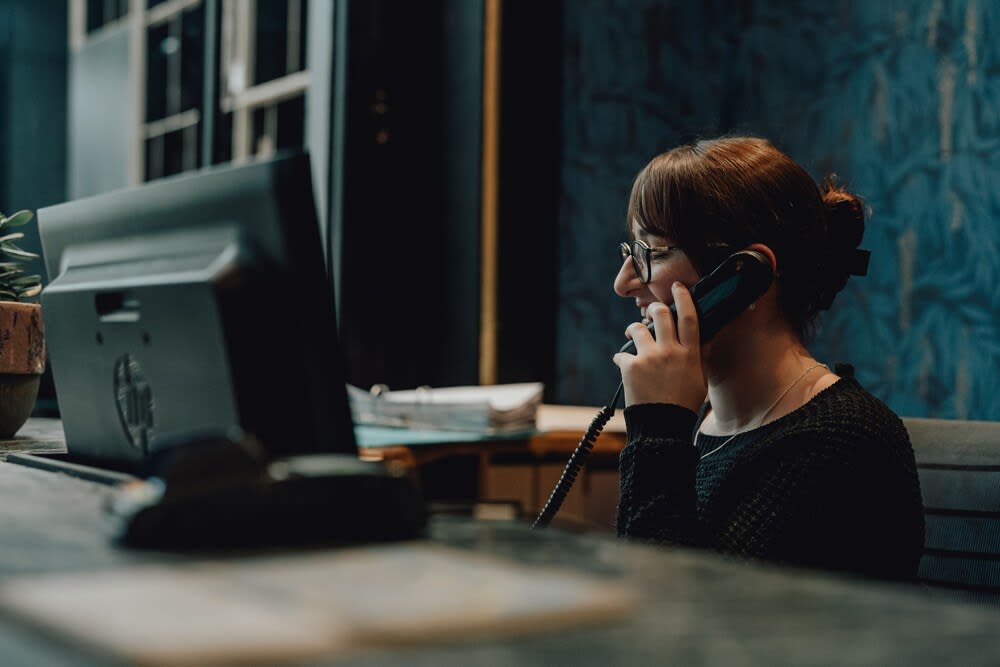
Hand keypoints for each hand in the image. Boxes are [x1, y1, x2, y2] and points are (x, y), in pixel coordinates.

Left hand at [612, 282, 706, 410]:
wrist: (662, 426)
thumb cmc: (684, 403)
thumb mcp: (699, 378)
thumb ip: (701, 354)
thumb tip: (708, 335)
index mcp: (689, 353)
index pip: (689, 317)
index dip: (683, 298)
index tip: (677, 287)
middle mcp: (670, 351)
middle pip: (659, 314)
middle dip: (653, 309)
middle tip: (650, 313)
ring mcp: (649, 358)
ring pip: (636, 329)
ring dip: (633, 330)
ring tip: (632, 336)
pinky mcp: (630, 367)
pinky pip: (621, 355)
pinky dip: (622, 360)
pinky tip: (625, 367)